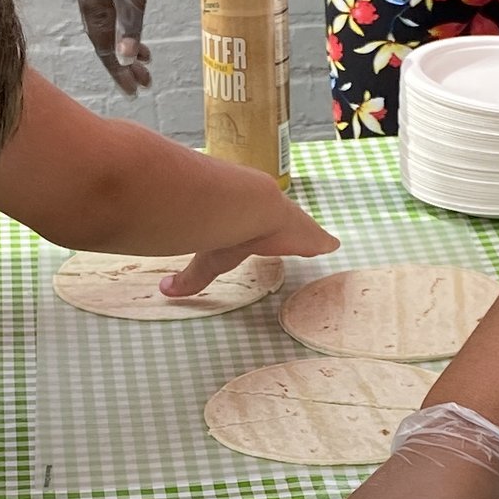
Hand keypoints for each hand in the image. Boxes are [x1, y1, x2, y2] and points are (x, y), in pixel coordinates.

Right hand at [78, 0, 160, 93]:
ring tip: (145, 62)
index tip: (134, 89)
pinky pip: (113, 16)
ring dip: (127, 47)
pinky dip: (126, 29)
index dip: (119, 70)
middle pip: (106, 43)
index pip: (105, 48)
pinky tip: (137, 34)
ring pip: (110, 30)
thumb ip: (130, 24)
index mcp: (92, 6)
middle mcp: (89, 2)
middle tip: (145, 82)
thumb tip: (127, 56)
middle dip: (125, 64)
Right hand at [163, 187, 336, 298]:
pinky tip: (333, 245)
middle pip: (283, 228)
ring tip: (322, 242)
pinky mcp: (309, 234)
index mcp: (250, 226)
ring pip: (303, 232)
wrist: (246, 208)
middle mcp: (272, 222)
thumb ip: (190, 279)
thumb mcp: (207, 261)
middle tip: (300, 240)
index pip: (256, 230)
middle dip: (291, 232)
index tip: (264, 235)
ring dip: (310, 237)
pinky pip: (319, 240)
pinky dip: (324, 243)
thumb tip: (165, 291)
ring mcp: (292, 227)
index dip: (261, 233)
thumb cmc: (225, 231)